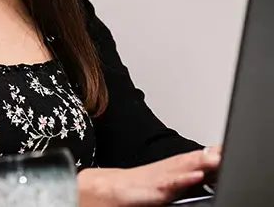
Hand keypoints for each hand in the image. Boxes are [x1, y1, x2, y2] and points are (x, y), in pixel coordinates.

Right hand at [77, 149, 220, 206]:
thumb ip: (180, 181)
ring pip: (183, 168)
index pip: (197, 162)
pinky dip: (183, 180)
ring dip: (200, 162)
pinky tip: (195, 177)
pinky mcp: (154, 190)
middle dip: (212, 155)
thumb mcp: (162, 186)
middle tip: (229, 148)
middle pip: (194, 161)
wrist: (107, 190)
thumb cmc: (134, 189)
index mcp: (173, 171)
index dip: (214, 156)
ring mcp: (161, 178)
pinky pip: (170, 185)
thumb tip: (201, 179)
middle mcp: (169, 171)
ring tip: (217, 157)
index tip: (232, 150)